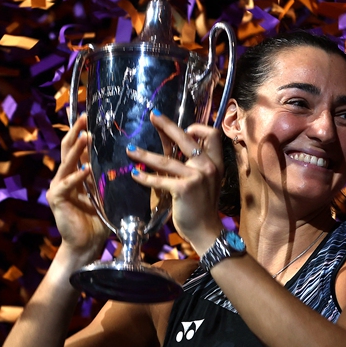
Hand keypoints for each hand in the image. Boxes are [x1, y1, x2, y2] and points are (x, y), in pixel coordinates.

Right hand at [46, 113, 109, 264]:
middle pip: (68, 148)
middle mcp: (65, 176)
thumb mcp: (109, 193)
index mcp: (77, 173)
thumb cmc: (100, 220)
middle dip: (77, 131)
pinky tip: (87, 169)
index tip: (92, 115)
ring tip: (86, 136)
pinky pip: (67, 184)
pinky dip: (78, 175)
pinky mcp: (56, 199)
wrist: (87, 244)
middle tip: (85, 117)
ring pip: (67, 162)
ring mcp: (59, 186)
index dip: (84, 131)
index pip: (79, 147)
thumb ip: (112, 177)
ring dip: (77, 149)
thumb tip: (132, 159)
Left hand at [128, 110, 224, 252]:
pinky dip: (145, 177)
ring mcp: (197, 177)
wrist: (205, 230)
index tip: (184, 128)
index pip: (212, 135)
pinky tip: (135, 174)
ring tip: (130, 149)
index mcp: (215, 163)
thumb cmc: (201, 206)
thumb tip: (172, 147)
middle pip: (186, 138)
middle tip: (153, 116)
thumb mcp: (202, 181)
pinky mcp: (184, 189)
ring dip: (144, 154)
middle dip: (167, 125)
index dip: (198, 128)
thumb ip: (191, 164)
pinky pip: (159, 179)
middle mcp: (208, 166)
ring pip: (166, 160)